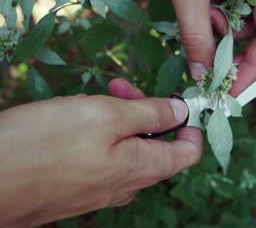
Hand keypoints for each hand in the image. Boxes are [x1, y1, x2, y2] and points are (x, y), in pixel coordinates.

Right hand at [0, 80, 201, 226]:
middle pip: (155, 144)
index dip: (189, 124)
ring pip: (125, 148)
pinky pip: (101, 158)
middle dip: (143, 111)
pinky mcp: (78, 188)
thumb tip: (182, 112)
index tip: (174, 100)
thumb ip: (150, 113)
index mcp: (142, 169)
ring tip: (88, 101)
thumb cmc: (44, 145)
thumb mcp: (105, 115)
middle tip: (119, 87)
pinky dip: (97, 135)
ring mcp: (101, 189)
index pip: (188, 152)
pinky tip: (71, 121)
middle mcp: (126, 185)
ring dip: (116, 119)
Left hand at [152, 0, 255, 95]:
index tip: (232, 90)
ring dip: (216, 31)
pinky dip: (209, 18)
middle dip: (231, 49)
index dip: (254, 67)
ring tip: (195, 11)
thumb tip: (201, 74)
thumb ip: (195, 34)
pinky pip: (225, 10)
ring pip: (238, 22)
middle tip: (207, 67)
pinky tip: (195, 5)